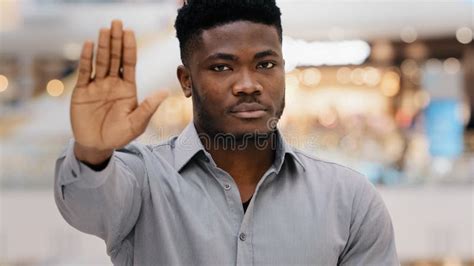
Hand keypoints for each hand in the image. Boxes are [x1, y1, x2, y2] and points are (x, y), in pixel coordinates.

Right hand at [71, 20, 167, 162]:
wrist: (98, 146)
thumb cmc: (120, 135)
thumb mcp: (137, 123)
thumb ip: (149, 107)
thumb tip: (165, 92)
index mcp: (127, 88)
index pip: (129, 63)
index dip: (129, 47)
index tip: (130, 32)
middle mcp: (113, 83)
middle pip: (115, 57)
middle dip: (116, 40)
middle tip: (116, 22)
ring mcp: (97, 86)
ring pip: (100, 61)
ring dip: (102, 45)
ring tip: (104, 29)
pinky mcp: (82, 91)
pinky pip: (85, 72)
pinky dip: (86, 59)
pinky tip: (88, 45)